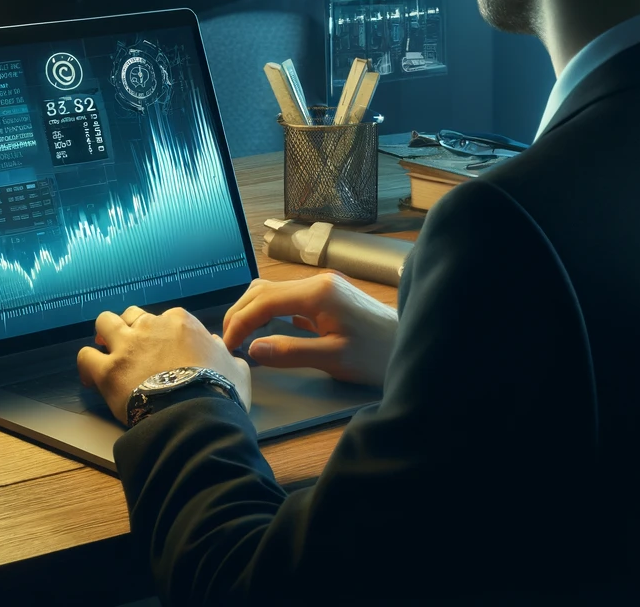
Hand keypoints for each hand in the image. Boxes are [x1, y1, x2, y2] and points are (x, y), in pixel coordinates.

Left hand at [77, 306, 251, 424]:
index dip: (162, 334)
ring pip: (104, 323)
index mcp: (180, 322)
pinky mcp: (108, 370)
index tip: (163, 350)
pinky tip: (91, 378)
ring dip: (104, 336)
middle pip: (131, 315)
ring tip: (105, 352)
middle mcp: (151, 326)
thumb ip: (224, 353)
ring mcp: (127, 346)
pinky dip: (86, 365)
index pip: (166, 318)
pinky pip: (85, 357)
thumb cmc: (219, 391)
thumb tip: (218, 346)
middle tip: (131, 348)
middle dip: (130, 329)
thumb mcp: (234, 367)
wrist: (197, 415)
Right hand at [221, 273, 396, 387]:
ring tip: (241, 337)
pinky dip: (271, 312)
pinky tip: (266, 331)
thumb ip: (290, 352)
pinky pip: (289, 299)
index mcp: (318, 292)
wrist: (411, 345)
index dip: (239, 323)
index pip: (263, 301)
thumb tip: (253, 348)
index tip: (228, 347)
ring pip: (274, 291)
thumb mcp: (333, 358)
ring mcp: (324, 287)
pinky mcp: (329, 297)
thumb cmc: (378, 354)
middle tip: (228, 342)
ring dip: (253, 311)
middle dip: (240, 314)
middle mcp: (318, 282)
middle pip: (263, 290)